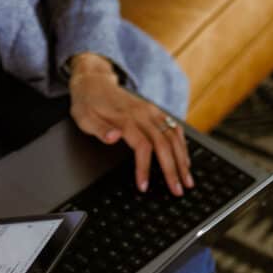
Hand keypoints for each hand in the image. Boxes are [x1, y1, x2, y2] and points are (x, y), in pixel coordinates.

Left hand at [69, 53, 192, 195]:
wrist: (94, 81)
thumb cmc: (88, 103)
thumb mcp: (84, 119)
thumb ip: (100, 130)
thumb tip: (113, 138)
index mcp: (126, 118)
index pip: (142, 146)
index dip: (144, 168)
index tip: (144, 186)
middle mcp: (143, 113)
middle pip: (164, 144)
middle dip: (172, 169)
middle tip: (177, 190)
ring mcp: (152, 111)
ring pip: (174, 136)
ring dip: (183, 160)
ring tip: (187, 180)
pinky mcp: (155, 111)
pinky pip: (174, 128)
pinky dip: (182, 145)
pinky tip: (185, 160)